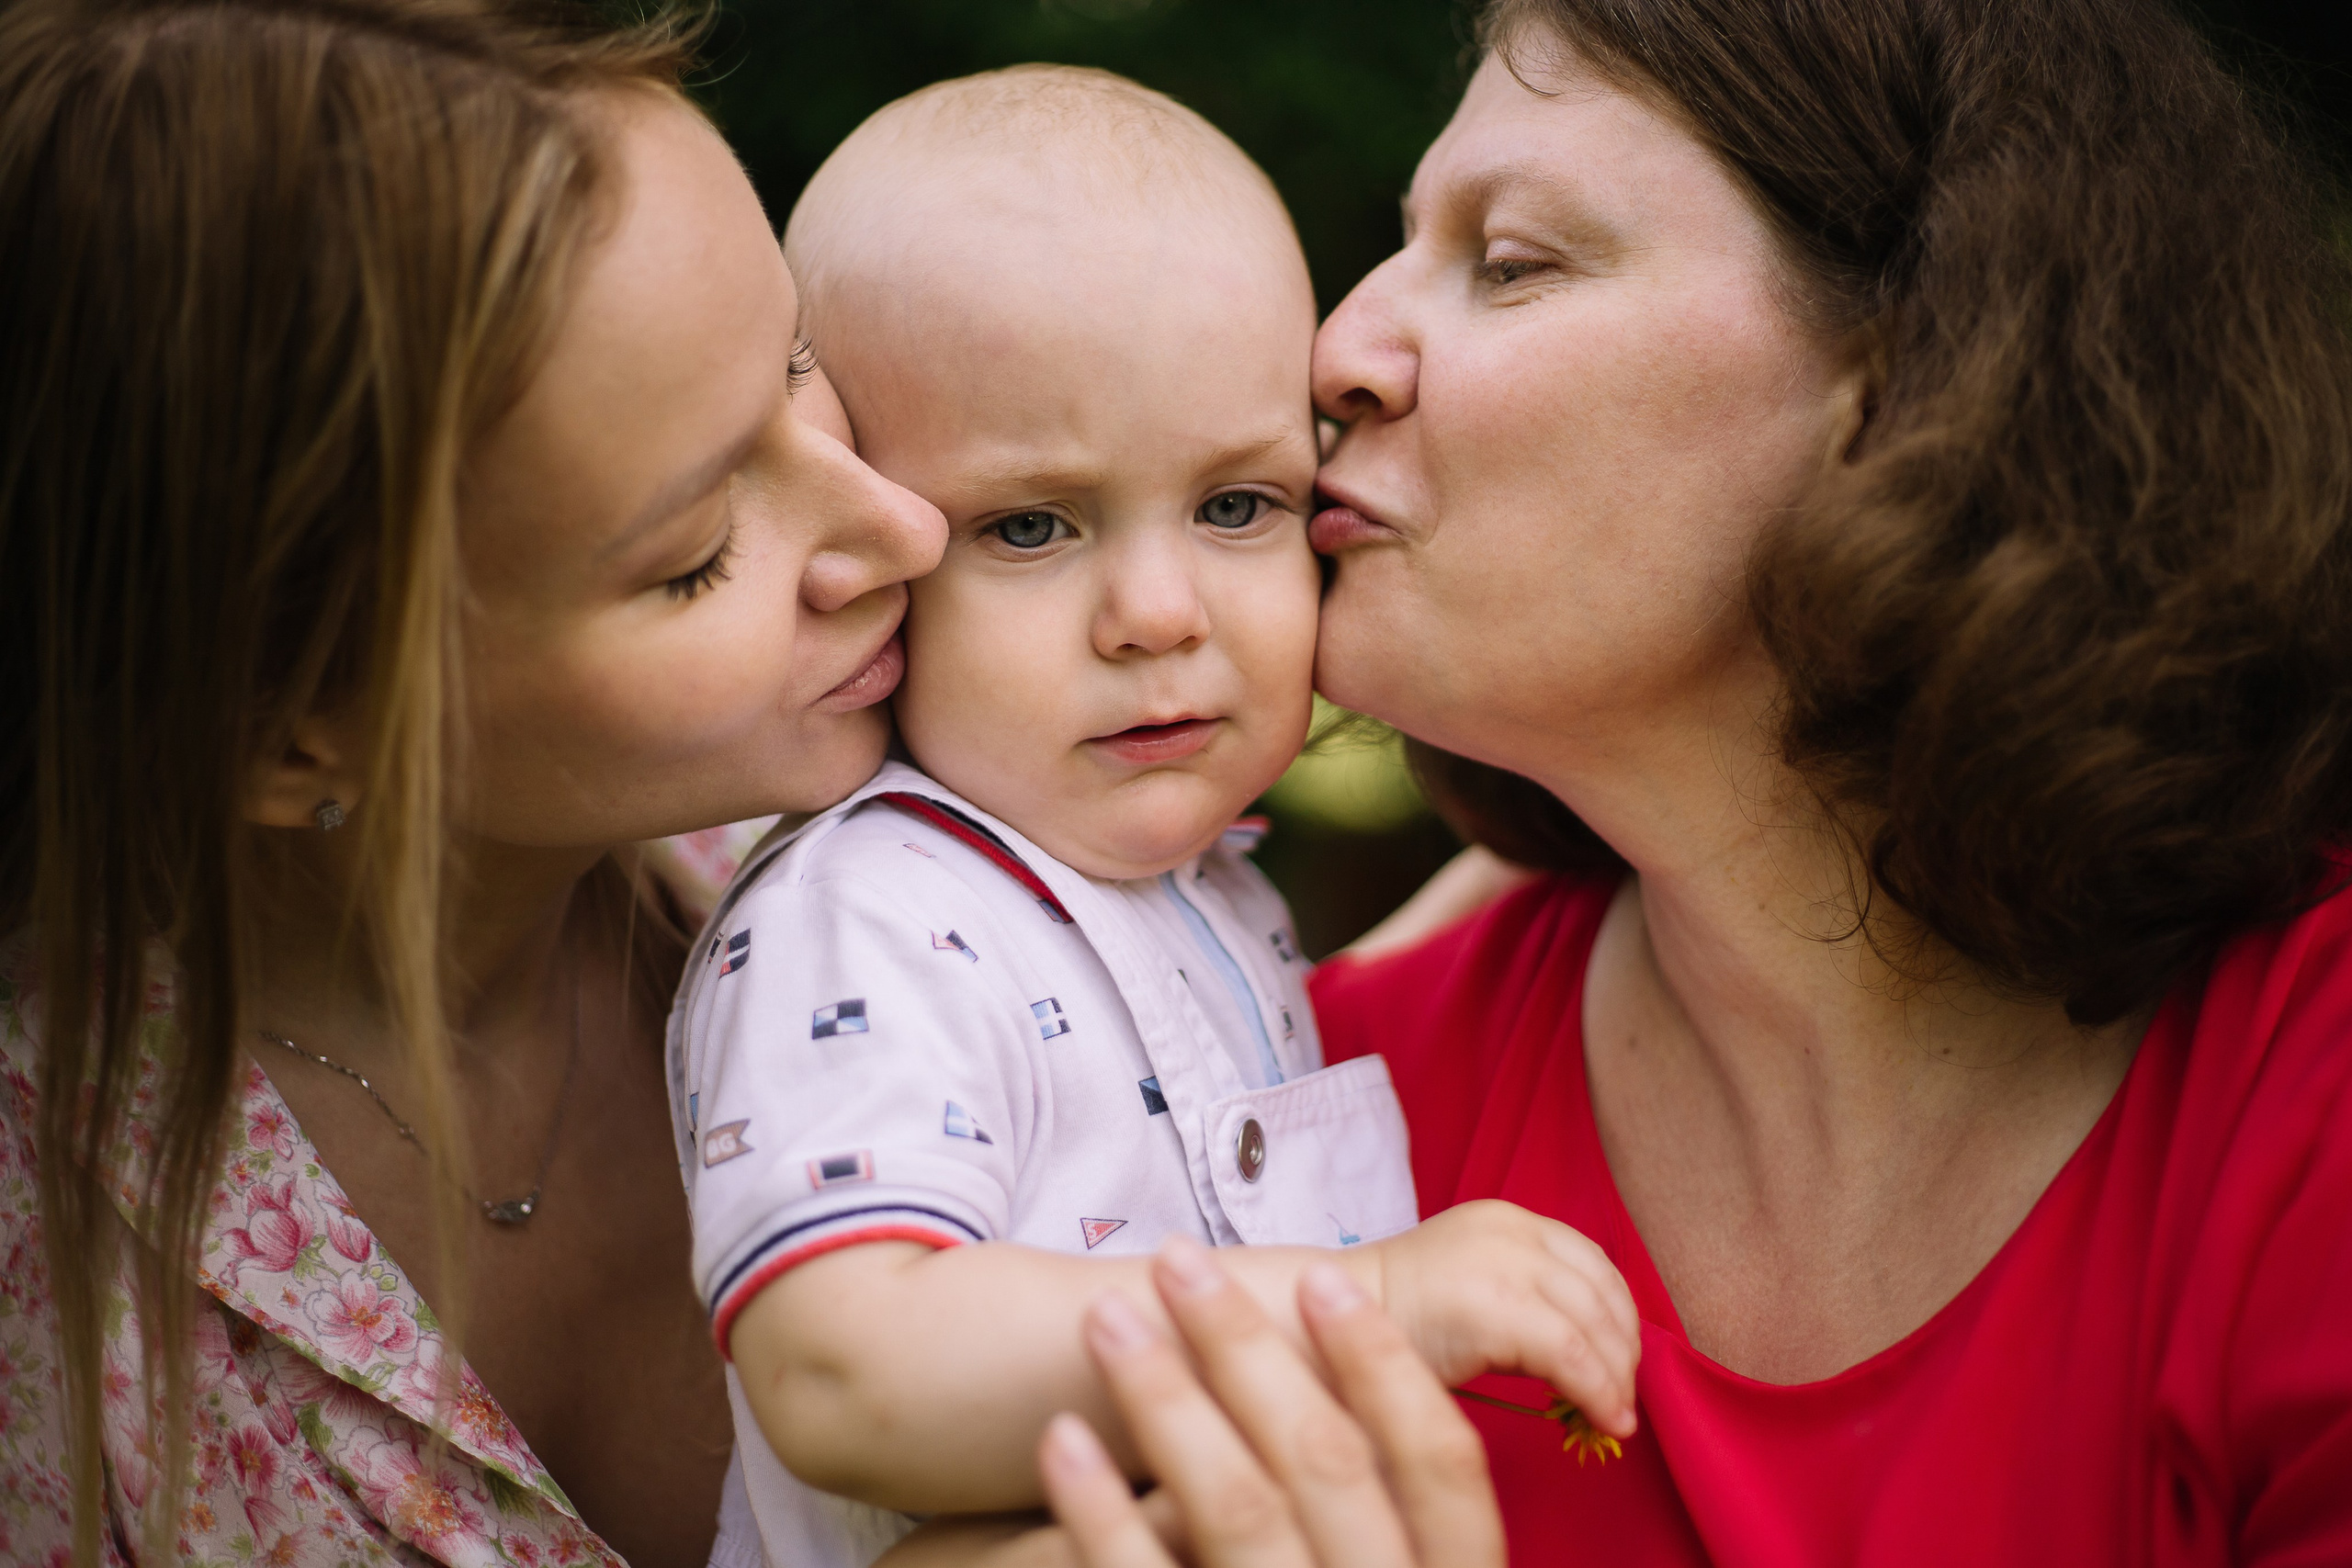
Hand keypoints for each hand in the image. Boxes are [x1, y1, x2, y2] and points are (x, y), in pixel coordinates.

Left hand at [1038, 1241, 1507, 1567]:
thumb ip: (1389, 1524)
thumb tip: (1360, 1376)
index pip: (1442, 1469)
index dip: (1384, 1367)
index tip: (1321, 1283)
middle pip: (1328, 1465)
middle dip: (1250, 1348)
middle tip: (1181, 1263)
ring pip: (1240, 1510)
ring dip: (1168, 1400)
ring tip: (1108, 1322)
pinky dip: (1100, 1509)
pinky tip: (1061, 1440)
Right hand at [1372, 1199, 1640, 1440]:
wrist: (1316, 1322)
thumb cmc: (1390, 1324)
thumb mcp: (1472, 1287)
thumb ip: (1527, 1300)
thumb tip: (1593, 1356)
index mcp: (1507, 1220)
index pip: (1593, 1263)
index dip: (1620, 1317)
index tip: (1621, 1363)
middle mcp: (1512, 1230)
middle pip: (1603, 1292)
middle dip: (1623, 1351)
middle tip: (1622, 1398)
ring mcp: (1503, 1262)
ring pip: (1595, 1325)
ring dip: (1616, 1378)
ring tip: (1614, 1417)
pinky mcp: (1495, 1305)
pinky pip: (1572, 1355)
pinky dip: (1597, 1392)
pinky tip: (1602, 1420)